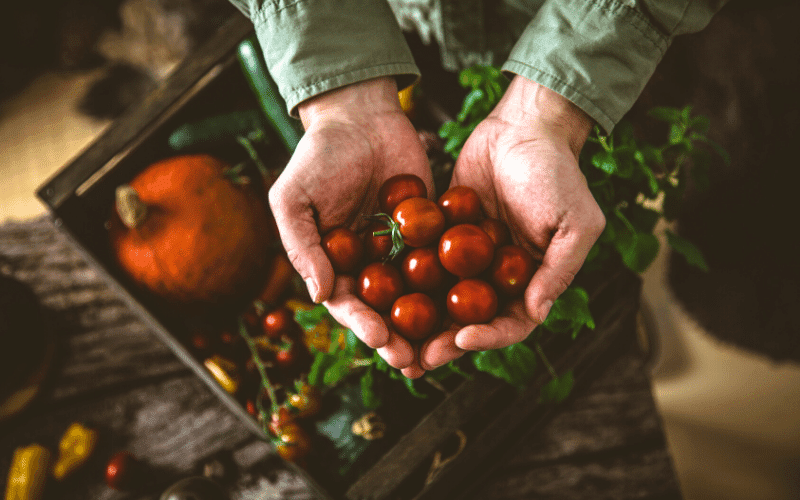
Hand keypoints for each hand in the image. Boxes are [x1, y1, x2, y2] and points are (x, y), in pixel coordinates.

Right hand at [268, 77, 432, 373]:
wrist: (360, 116)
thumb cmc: (318, 156)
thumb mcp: (294, 198)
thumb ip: (302, 245)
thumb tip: (319, 294)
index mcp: (334, 263)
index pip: (347, 303)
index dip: (362, 324)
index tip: (380, 340)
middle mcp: (369, 264)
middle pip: (385, 309)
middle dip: (399, 338)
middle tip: (416, 360)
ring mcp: (401, 249)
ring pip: (417, 294)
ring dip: (429, 323)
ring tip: (446, 346)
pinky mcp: (430, 230)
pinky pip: (443, 258)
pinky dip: (456, 281)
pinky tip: (473, 301)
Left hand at [420, 75, 604, 369]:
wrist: (524, 127)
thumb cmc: (557, 173)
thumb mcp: (575, 222)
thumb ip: (558, 269)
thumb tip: (537, 313)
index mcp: (532, 281)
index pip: (512, 323)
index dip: (488, 338)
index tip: (462, 339)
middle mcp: (499, 276)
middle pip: (471, 321)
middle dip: (445, 342)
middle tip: (417, 359)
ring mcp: (469, 258)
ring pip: (443, 299)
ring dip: (422, 322)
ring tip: (394, 338)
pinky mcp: (443, 234)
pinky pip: (424, 262)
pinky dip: (405, 279)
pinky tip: (382, 292)